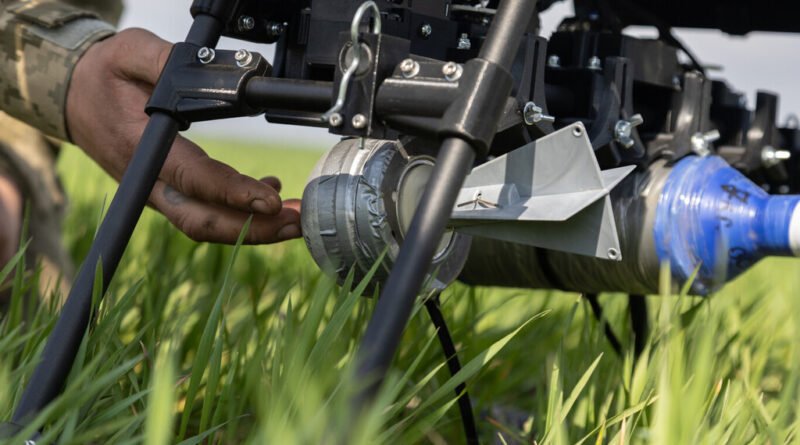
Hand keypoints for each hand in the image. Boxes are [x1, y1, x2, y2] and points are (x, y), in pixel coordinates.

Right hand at [65, 28, 300, 243]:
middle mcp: (150, 182)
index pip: (193, 179)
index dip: (233, 194)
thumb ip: (165, 61)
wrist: (73, 97)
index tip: (271, 200)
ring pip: (207, 224)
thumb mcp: (128, 53)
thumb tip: (206, 71)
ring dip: (253, 229)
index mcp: (142, 149)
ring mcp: (158, 194)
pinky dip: (240, 215)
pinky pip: (205, 213)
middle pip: (203, 221)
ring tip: (295, 220)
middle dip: (254, 230)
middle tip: (296, 223)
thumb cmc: (103, 76)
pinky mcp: (168, 194)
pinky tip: (269, 197)